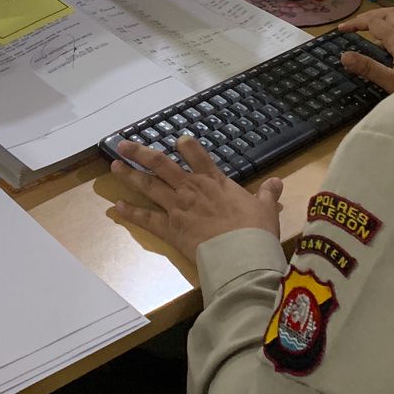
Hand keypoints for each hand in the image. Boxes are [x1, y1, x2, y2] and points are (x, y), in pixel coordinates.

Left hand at [110, 136, 283, 261]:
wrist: (241, 254)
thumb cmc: (255, 231)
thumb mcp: (266, 209)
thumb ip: (268, 193)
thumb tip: (278, 182)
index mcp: (214, 181)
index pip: (196, 154)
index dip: (185, 145)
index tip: (177, 139)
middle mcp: (191, 188)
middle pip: (161, 164)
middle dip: (140, 153)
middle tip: (124, 144)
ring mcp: (178, 207)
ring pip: (149, 186)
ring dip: (130, 175)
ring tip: (114, 166)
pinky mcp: (170, 228)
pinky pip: (146, 219)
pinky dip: (131, 212)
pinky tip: (117, 206)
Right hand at [337, 7, 393, 92]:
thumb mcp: (391, 82)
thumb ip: (368, 68)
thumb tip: (344, 55)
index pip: (374, 22)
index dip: (356, 23)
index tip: (341, 30)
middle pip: (388, 14)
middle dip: (369, 16)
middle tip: (355, 26)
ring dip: (380, 21)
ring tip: (367, 31)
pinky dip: (389, 30)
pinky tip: (385, 45)